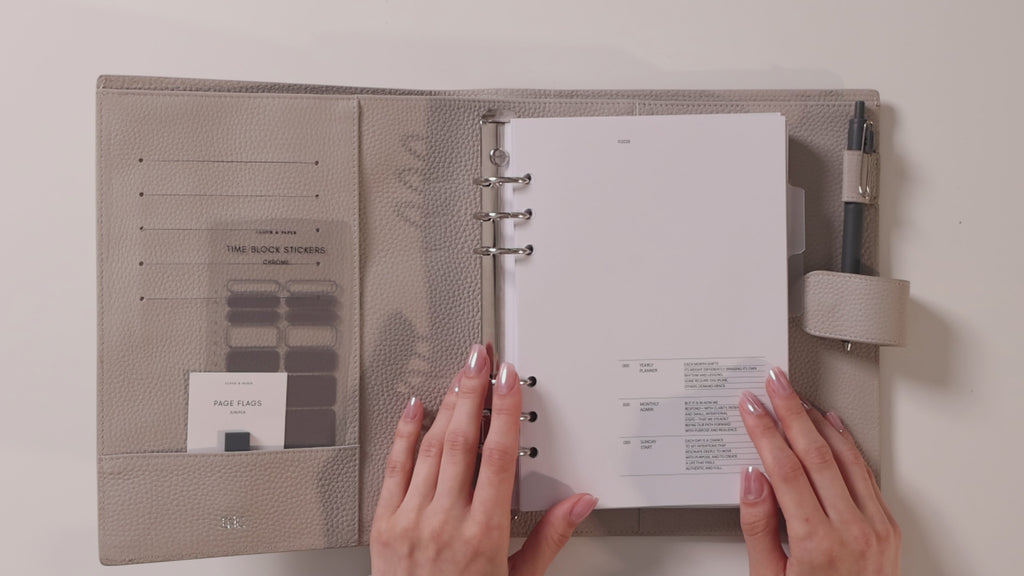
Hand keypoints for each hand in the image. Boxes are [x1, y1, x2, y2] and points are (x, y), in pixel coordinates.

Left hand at [370, 344, 597, 575]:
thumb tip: (579, 503)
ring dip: (446, 405)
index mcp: (484, 534)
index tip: (509, 380)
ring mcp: (411, 520)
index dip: (504, 410)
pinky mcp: (384, 524)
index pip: (497, 455)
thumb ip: (550, 537)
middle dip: (472, 391)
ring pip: (429, 447)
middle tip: (481, 358)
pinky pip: (394, 468)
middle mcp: (445, 521)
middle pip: (461, 440)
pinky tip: (414, 407)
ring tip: (458, 374)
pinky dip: (404, 433)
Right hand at [738, 368, 901, 575]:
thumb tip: (752, 480)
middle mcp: (852, 531)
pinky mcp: (888, 528)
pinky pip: (866, 474)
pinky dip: (847, 444)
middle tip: (774, 382)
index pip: (785, 470)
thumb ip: (758, 527)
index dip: (765, 432)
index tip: (751, 407)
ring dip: (819, 421)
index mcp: (816, 543)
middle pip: (816, 454)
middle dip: (791, 411)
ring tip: (798, 396)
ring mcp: (875, 528)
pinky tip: (833, 426)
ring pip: (846, 457)